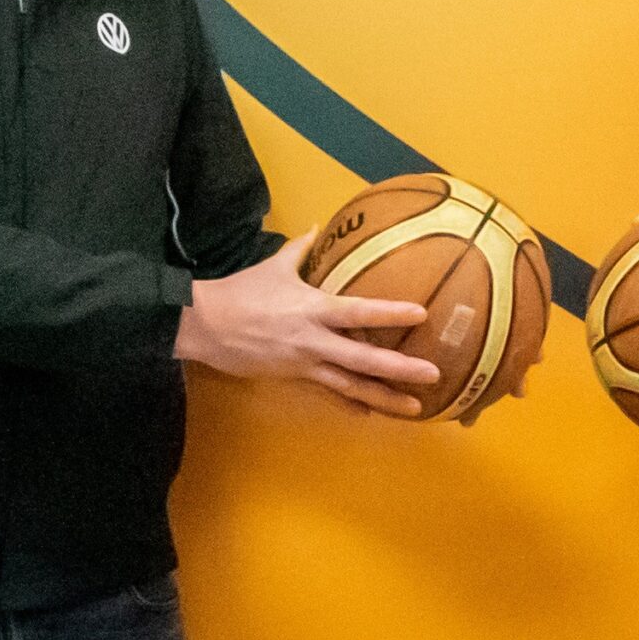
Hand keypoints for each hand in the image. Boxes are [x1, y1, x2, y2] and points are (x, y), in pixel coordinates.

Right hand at [176, 238, 439, 415]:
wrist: (205, 326)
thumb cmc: (241, 292)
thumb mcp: (273, 266)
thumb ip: (300, 248)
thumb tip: (318, 226)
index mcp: (312, 308)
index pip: (359, 311)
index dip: (390, 313)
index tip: (421, 314)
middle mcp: (314, 340)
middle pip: (363, 358)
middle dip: (399, 368)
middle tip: (433, 373)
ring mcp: (305, 364)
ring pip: (352, 385)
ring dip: (385, 397)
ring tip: (415, 406)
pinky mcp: (294, 379)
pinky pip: (329, 394)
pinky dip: (350, 403)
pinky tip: (370, 413)